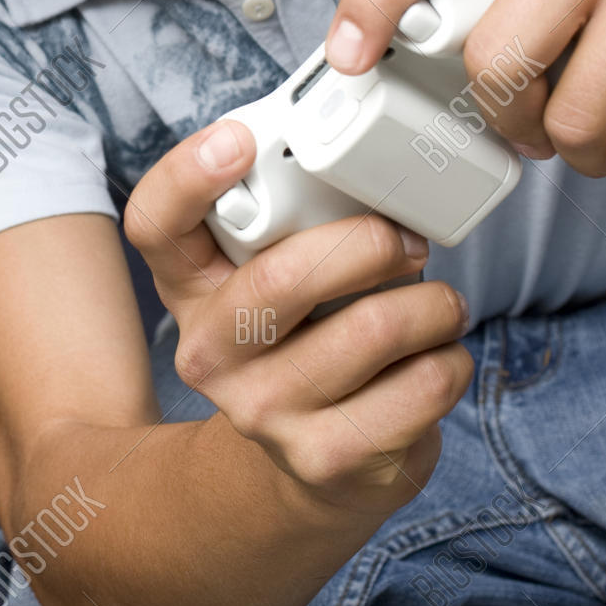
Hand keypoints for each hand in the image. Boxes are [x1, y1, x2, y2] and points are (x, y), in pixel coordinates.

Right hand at [124, 120, 472, 517]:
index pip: (154, 223)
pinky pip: (422, 386)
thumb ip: (289, 219)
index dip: (187, 175)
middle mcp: (209, 353)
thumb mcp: (272, 278)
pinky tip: (435, 359)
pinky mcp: (330, 458)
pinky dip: (451, 360)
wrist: (310, 466)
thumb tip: (362, 160)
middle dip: (368, 245)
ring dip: (432, 305)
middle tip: (406, 242)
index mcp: (189, 289)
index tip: (239, 139)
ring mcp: (264, 412)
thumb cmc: (305, 340)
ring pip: (373, 329)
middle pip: (283, 277)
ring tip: (438, 305)